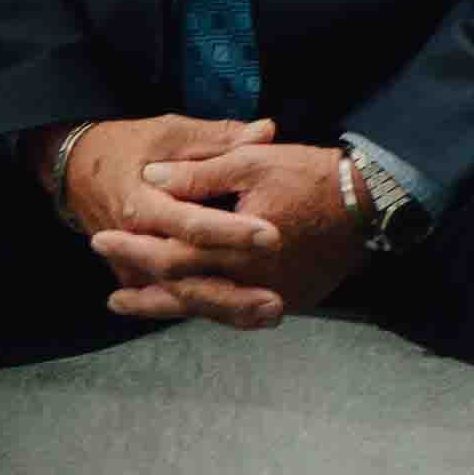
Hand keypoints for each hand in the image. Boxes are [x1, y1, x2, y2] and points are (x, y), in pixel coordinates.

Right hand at [50, 112, 272, 320]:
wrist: (79, 170)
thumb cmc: (129, 147)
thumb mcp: (171, 132)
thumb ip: (220, 137)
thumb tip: (266, 131)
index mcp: (140, 201)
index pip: (189, 224)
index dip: (230, 232)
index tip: (272, 235)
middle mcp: (133, 240)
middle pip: (181, 275)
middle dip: (229, 291)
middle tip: (275, 297)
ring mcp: (130, 265)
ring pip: (179, 298)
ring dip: (225, 310)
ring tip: (272, 314)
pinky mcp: (136, 279)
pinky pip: (174, 301)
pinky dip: (211, 312)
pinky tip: (250, 319)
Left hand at [108, 139, 371, 331]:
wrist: (370, 204)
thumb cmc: (310, 175)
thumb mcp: (252, 161)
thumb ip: (200, 173)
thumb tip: (153, 177)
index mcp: (239, 244)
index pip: (174, 254)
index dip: (135, 250)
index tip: (103, 240)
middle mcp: (253, 281)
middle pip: (186, 294)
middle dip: (145, 293)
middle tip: (110, 296)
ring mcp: (273, 297)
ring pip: (210, 311)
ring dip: (170, 310)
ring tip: (135, 307)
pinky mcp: (288, 302)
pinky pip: (238, 314)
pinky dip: (208, 312)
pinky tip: (188, 307)